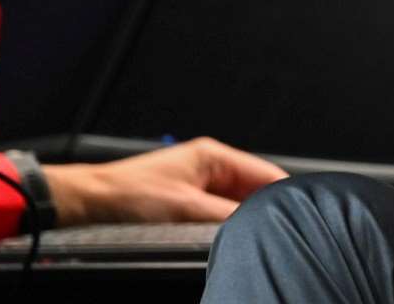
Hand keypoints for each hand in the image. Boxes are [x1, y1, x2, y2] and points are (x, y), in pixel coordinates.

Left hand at [40, 137, 287, 225]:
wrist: (92, 202)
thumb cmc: (130, 195)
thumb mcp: (186, 209)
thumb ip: (227, 216)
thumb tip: (259, 225)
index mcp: (214, 155)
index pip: (266, 172)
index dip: (285, 193)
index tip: (301, 213)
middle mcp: (211, 166)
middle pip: (255, 190)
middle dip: (263, 210)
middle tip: (276, 232)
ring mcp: (201, 184)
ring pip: (238, 204)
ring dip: (243, 219)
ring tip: (251, 236)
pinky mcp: (190, 201)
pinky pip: (221, 213)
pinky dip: (227, 225)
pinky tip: (229, 238)